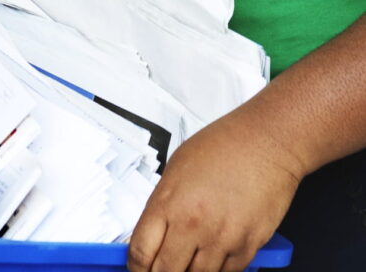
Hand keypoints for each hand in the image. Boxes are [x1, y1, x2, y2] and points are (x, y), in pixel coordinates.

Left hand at [128, 110, 302, 271]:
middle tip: (160, 269)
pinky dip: (217, 270)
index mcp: (168, 204)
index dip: (136, 268)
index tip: (137, 269)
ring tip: (186, 263)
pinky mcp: (250, 244)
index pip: (141, 253)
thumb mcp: (173, 172)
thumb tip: (150, 234)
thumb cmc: (221, 147)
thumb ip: (161, 206)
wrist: (266, 143)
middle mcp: (194, 225)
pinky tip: (211, 260)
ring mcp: (223, 238)